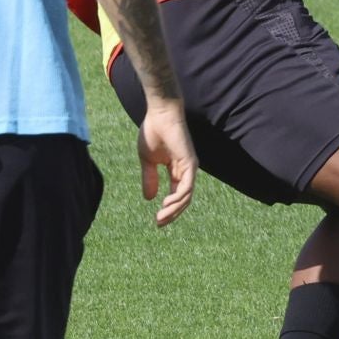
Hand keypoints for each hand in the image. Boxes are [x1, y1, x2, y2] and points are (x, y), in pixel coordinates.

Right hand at [137, 100, 196, 225]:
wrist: (159, 115)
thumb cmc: (153, 133)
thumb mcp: (148, 161)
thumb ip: (149, 179)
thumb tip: (149, 199)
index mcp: (176, 170)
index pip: (177, 195)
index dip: (168, 209)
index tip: (157, 221)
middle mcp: (186, 171)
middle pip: (183, 200)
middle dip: (172, 214)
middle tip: (159, 224)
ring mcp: (189, 167)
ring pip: (186, 196)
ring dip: (174, 209)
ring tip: (160, 217)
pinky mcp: (190, 163)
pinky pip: (187, 186)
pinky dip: (178, 197)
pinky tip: (166, 203)